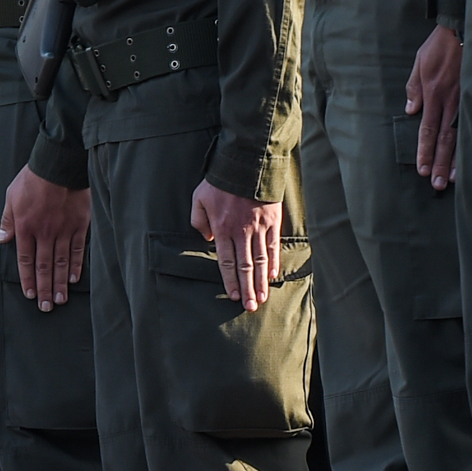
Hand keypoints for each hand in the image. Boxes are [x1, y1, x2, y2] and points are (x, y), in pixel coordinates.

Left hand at [0, 165, 88, 309]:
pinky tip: (74, 279)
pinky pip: (77, 250)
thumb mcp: (11, 197)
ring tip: (60, 300)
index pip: (25, 260)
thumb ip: (7, 220)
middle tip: (45, 307)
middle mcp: (43, 233)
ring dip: (60, 283)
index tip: (30, 294)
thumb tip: (1, 239)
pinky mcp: (78, 225)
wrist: (57, 165)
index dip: (28, 279)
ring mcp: (62, 230)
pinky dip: (75, 265)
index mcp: (25, 227)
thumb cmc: (31, 179)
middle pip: (44, 267)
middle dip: (44, 289)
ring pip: (61, 263)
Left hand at [190, 178, 283, 311]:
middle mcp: (241, 232)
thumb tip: (207, 239)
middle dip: (247, 289)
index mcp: (222, 228)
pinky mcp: (272, 220)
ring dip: (261, 281)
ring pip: (260, 260)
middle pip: (245, 266)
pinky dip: (273, 261)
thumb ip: (198, 221)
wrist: (245, 163)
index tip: (233, 297)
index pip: (227, 262)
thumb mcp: (198, 199)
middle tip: (251, 307)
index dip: (230, 281)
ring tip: (262, 297)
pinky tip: (272, 275)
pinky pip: (273, 245)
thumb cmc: (219, 182)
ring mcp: (258, 227)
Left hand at [404, 25, 459, 189]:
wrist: (464, 28)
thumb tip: (410, 110)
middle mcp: (449, 101)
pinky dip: (471, 142)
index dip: (424, 150)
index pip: (427, 129)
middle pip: (444, 139)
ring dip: (455, 159)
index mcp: (433, 94)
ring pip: (460, 135)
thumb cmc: (440, 46)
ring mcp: (465, 100)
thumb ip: (414, 87)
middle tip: (437, 184)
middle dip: (440, 163)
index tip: (422, 169)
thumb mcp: (420, 63)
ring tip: (452, 179)